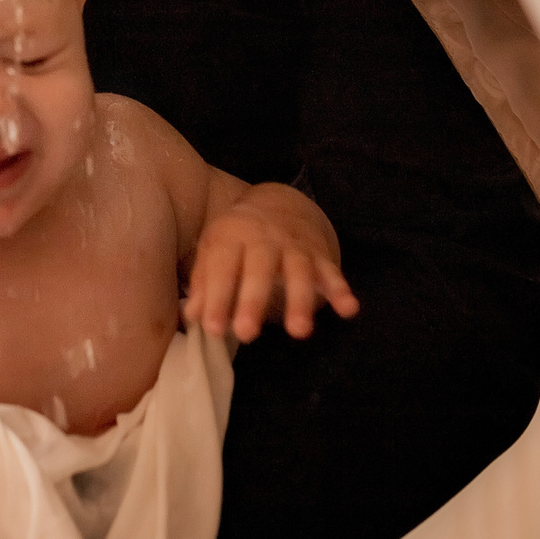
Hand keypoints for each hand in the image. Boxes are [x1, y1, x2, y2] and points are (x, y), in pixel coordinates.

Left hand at [185, 186, 358, 342]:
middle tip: (246, 335)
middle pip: (259, 269)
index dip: (216, 297)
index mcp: (231, 236)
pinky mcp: (320, 254)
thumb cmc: (238, 239)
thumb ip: (204, 285)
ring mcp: (295, 246)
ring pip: (299, 272)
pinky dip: (341, 290)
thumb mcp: (214, 253)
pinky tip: (348, 310)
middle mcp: (264, 239)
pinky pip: (332, 272)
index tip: (212, 329)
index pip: (221, 267)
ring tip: (299, 332)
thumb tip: (191, 317)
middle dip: (253, 302)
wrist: (280, 203)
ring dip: (300, 301)